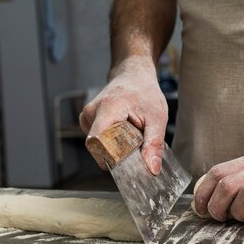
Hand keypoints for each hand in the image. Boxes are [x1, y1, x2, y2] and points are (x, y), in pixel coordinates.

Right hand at [79, 56, 167, 174]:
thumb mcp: (157, 118)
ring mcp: (86, 116)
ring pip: (99, 145)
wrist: (134, 74)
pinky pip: (98, 140)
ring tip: (130, 130)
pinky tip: (122, 129)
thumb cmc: (145, 92)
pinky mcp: (87, 120)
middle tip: (136, 140)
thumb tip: (152, 169)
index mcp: (107, 109)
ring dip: (116, 145)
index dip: (113, 157)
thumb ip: (154, 143)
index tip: (129, 159)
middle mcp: (91, 112)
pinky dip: (112, 140)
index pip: (98, 143)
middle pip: (99, 147)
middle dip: (118, 151)